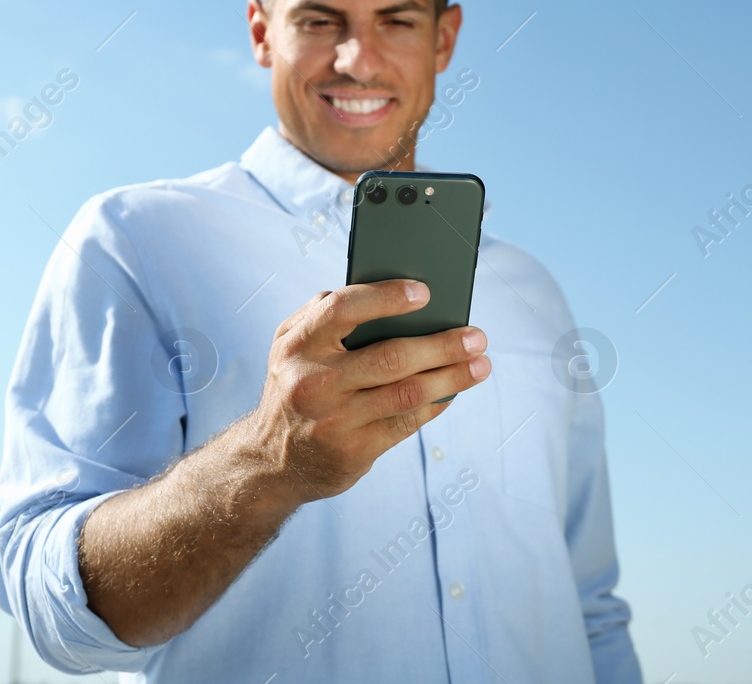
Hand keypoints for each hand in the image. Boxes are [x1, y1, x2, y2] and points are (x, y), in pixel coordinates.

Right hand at [245, 279, 490, 504]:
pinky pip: (407, 422)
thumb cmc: (293, 387)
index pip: (344, 309)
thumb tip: (381, 291)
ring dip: (452, 377)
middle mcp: (313, 382)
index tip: (425, 293)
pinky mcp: (354, 451)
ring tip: (480, 365)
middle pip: (391, 357)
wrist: (271, 462)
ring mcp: (334, 420)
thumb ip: (321, 314)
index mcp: (297, 345)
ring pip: (407, 393)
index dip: (386, 297)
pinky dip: (436, 404)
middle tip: (476, 336)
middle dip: (442, 345)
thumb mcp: (288, 346)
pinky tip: (453, 392)